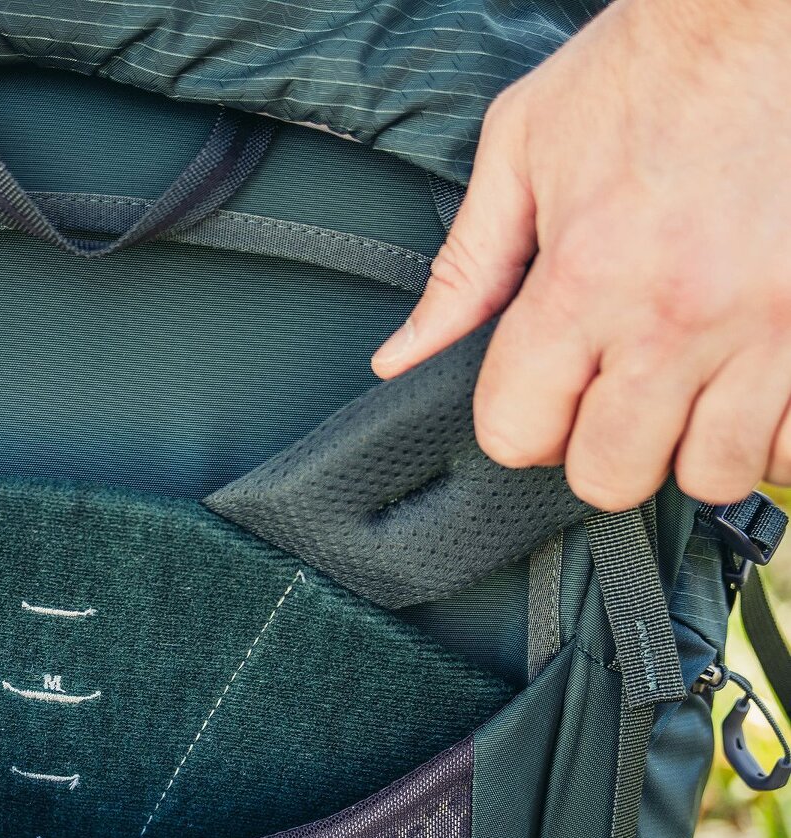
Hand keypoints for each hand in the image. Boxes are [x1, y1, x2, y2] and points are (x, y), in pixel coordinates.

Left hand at [371, 0, 790, 509]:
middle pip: (609, 474)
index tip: (540, 394)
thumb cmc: (653, 67)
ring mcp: (766, 324)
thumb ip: (463, 270)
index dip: (519, 423)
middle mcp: (675, 315)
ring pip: (712, 474)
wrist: (771, 7)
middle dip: (598, 449)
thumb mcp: (522, 151)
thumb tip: (401, 356)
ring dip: (689, 449)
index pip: (518, 433)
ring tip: (687, 394)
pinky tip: (750, 394)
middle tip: (612, 398)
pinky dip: (774, 434)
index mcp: (585, 278)